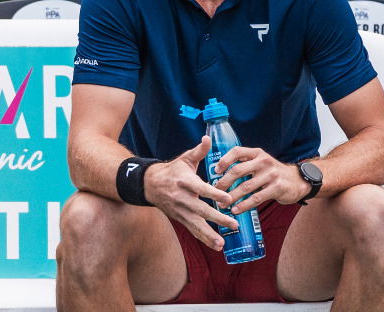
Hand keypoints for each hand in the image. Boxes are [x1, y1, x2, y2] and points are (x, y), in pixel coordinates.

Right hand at [144, 136, 236, 250]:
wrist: (150, 185)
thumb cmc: (173, 170)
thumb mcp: (184, 159)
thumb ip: (199, 151)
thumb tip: (208, 137)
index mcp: (185, 181)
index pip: (202, 189)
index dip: (215, 194)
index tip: (228, 199)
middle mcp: (182, 198)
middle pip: (202, 210)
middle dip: (218, 218)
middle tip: (234, 224)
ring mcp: (181, 211)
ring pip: (196, 225)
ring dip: (210, 235)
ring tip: (222, 244)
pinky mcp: (180, 219)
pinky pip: (193, 231)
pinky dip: (204, 239)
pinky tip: (217, 246)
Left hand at [212, 147, 311, 211]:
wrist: (297, 181)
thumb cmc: (272, 173)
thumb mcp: (261, 163)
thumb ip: (245, 165)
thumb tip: (220, 176)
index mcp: (257, 153)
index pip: (237, 151)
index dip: (224, 160)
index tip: (215, 171)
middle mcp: (264, 161)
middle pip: (238, 170)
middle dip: (224, 182)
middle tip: (215, 192)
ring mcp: (271, 174)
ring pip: (245, 187)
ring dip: (232, 197)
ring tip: (222, 204)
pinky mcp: (277, 188)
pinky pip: (256, 198)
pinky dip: (244, 205)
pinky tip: (236, 210)